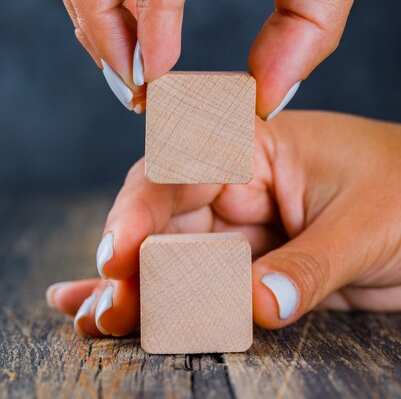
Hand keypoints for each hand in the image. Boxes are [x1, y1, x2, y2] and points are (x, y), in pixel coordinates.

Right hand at [46, 112, 400, 336]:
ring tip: (99, 320)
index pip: (186, 166)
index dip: (144, 206)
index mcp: (259, 146)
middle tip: (110, 305)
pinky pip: (200, 283)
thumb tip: (252, 304)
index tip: (120, 251)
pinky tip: (116, 313)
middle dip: (132, 259)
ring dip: (136, 287)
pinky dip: (160, 300)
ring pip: (173, 253)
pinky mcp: (250, 266)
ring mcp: (242, 228)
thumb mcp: (367, 223)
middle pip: (166, 216)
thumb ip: (308, 265)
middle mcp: (238, 183)